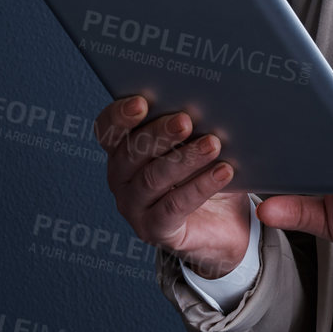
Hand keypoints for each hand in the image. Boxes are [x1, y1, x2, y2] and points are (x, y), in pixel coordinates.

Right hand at [95, 95, 250, 278]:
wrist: (224, 223)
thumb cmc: (204, 172)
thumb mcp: (196, 144)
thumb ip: (189, 126)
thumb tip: (204, 104)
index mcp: (122, 150)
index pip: (107, 130)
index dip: (119, 116)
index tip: (142, 102)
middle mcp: (120, 178)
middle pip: (131, 152)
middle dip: (159, 134)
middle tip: (186, 120)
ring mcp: (133, 207)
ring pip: (153, 178)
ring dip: (185, 159)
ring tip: (213, 144)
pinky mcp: (154, 229)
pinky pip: (174, 206)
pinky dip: (200, 187)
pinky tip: (223, 172)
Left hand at [254, 116, 332, 263]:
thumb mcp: (326, 220)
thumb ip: (295, 212)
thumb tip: (262, 209)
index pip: (306, 128)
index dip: (279, 125)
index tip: (249, 125)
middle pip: (318, 118)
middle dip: (287, 119)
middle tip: (253, 117)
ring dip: (310, 123)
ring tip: (277, 126)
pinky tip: (316, 151)